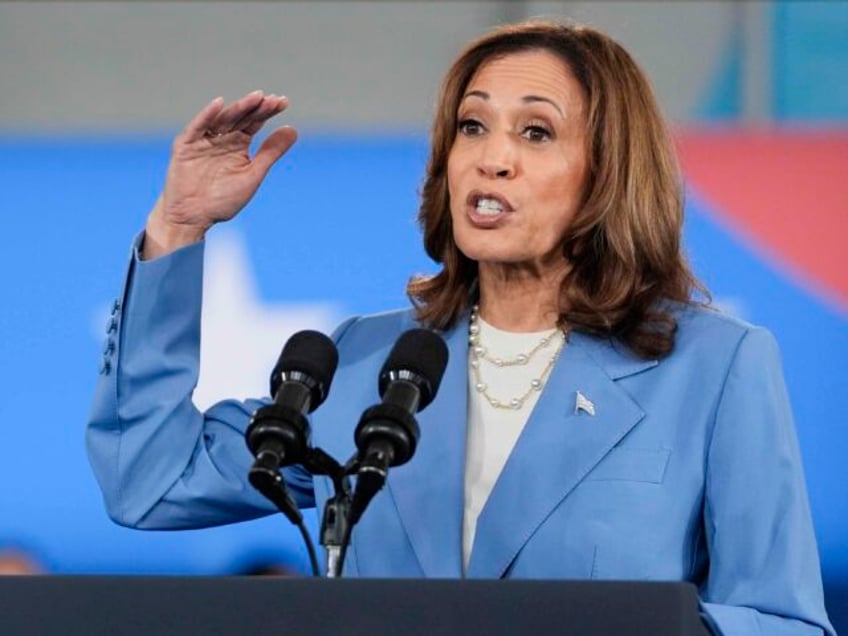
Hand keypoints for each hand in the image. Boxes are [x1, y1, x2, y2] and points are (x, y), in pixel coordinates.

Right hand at [143, 90, 296, 258]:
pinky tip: (219, 104)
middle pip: (241, 117)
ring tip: (256, 98)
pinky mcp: (185, 146)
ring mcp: (203, 140)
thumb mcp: (253, 175)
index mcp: (239, 144)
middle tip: (272, 99)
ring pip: (223, 119)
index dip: (268, 112)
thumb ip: (271, 153)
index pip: (255, 122)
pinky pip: (197, 127)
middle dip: (256, 107)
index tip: (283, 102)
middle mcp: (222, 138)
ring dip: (239, 108)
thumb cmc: (223, 200)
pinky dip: (207, 116)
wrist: (193, 218)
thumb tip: (293, 129)